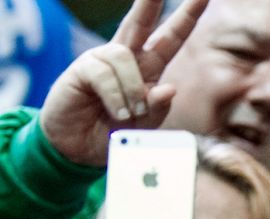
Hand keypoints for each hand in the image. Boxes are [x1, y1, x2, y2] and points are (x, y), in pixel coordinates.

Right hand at [40, 0, 208, 165]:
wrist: (81, 149)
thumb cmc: (113, 134)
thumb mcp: (144, 126)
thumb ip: (158, 109)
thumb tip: (170, 88)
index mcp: (147, 69)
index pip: (169, 39)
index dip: (185, 18)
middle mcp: (125, 58)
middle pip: (141, 22)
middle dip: (151, 2)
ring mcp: (102, 60)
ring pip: (124, 56)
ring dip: (132, 90)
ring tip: (128, 114)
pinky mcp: (83, 69)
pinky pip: (104, 73)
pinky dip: (115, 97)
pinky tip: (116, 112)